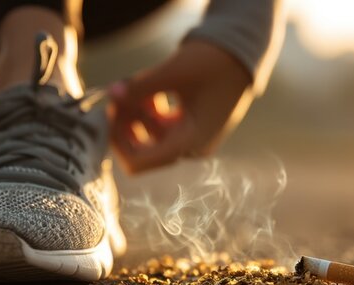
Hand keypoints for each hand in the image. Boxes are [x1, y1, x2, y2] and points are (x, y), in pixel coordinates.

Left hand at [107, 40, 251, 173]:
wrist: (243, 53)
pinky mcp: (191, 128)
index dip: (117, 141)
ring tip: (138, 86)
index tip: (111, 111)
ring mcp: (192, 140)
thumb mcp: (173, 71)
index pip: (139, 162)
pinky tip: (150, 91)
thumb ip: (139, 86)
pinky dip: (148, 112)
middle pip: (142, 152)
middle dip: (125, 126)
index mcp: (190, 141)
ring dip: (136, 116)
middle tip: (118, 96)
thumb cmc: (213, 62)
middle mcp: (191, 148)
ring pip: (150, 139)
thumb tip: (110, 95)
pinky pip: (160, 129)